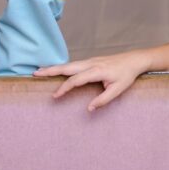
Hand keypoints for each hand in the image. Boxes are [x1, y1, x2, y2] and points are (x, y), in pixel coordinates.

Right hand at [34, 51, 148, 110]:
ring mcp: (90, 60)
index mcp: (97, 71)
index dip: (64, 88)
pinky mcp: (90, 61)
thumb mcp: (118, 90)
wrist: (134, 60)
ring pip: (68, 64)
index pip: (76, 80)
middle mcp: (90, 63)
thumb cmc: (126, 75)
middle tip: (35, 73)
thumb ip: (103, 100)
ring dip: (54, 67)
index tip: (55, 96)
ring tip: (39, 71)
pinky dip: (62, 66)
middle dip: (50, 70)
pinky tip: (55, 69)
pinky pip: (73, 64)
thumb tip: (89, 109)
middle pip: (67, 67)